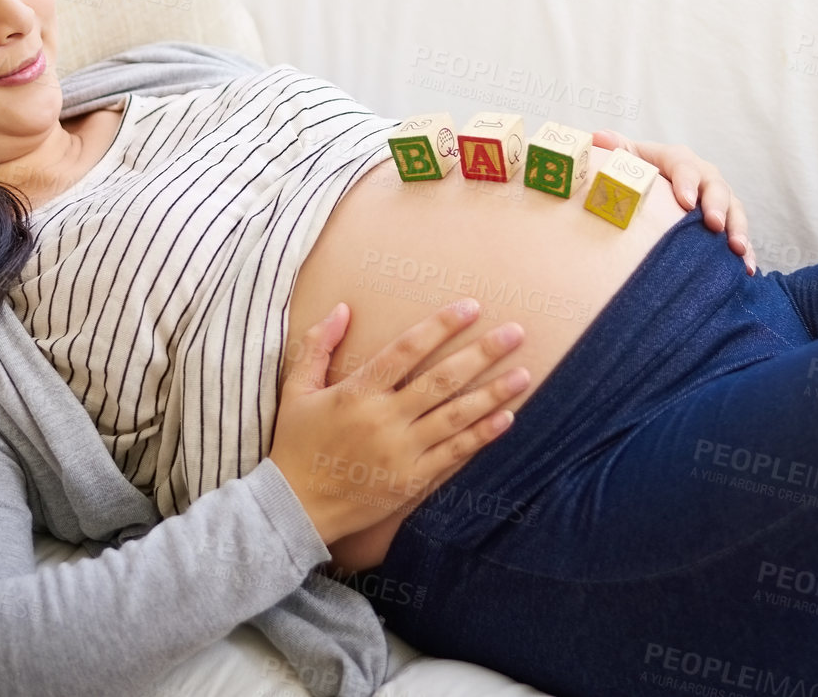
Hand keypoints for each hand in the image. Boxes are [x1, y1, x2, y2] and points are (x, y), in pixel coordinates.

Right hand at [269, 298, 530, 543]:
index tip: (472, 307)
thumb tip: (342, 307)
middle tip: (515, 332)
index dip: (441, 326)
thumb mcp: (296, 391)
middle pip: (442, 379)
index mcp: (356, 392)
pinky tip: (506, 419)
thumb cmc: (294, 446)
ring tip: (524, 374)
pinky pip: (453, 454)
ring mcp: (401, 452)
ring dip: (493, 394)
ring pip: (456, 416)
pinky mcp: (410, 481)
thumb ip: (317, 346)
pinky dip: (481, 436)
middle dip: (482, 353)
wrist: (293, 509)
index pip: (406, 349)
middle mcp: (384, 419)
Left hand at [590, 129, 755, 275]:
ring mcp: (718, 199)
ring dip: (739, 229)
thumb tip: (598, 139)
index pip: (684, 165)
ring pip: (735, 210)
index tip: (686, 202)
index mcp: (677, 160)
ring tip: (738, 250)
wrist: (652, 185)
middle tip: (715, 225)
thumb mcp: (625, 157)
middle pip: (716, 186)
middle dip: (718, 206)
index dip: (687, 182)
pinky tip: (747, 269)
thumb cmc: (637, 172)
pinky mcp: (726, 221)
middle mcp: (703, 176)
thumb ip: (614, 148)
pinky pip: (739, 234)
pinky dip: (747, 251)